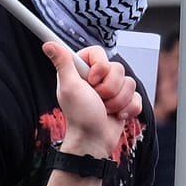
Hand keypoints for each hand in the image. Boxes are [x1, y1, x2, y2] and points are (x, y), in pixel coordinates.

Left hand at [43, 43, 139, 159]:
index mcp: (82, 70)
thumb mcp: (69, 87)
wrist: (94, 140)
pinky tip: (116, 115)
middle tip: (97, 99)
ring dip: (118, 101)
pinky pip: (137, 96)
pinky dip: (128, 109)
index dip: (100, 66)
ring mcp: (112, 90)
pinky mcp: (124, 101)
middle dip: (109, 88)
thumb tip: (48, 44)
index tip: (92, 80)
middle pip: (117, 68)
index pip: (98, 52)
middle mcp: (97, 78)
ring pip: (129, 83)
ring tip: (105, 109)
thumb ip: (62, 63)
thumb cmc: (80, 116)